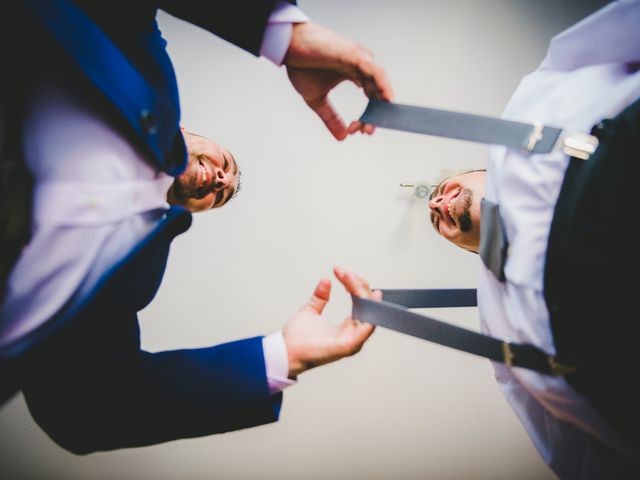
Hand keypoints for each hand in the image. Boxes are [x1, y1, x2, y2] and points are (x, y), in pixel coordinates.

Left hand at [283, 267, 380, 377]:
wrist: (286, 351)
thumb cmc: (297, 339)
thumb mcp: (310, 311)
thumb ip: (320, 297)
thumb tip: (325, 280)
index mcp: (347, 329)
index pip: (360, 304)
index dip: (354, 285)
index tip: (341, 272)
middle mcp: (354, 335)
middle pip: (368, 306)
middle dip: (360, 285)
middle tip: (346, 272)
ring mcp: (354, 341)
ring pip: (369, 312)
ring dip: (362, 292)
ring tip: (351, 277)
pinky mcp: (349, 345)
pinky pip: (366, 324)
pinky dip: (366, 307)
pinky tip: (358, 292)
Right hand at [284, 22, 393, 139]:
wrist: (289, 46)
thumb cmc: (301, 66)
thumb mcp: (317, 99)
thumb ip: (330, 118)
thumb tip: (343, 138)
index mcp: (354, 74)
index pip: (371, 98)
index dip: (368, 117)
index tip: (359, 131)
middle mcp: (361, 66)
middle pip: (378, 94)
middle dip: (375, 115)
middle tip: (366, 131)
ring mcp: (360, 59)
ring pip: (380, 84)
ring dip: (379, 105)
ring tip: (378, 121)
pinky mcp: (356, 55)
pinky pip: (376, 72)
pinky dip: (383, 86)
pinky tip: (387, 99)